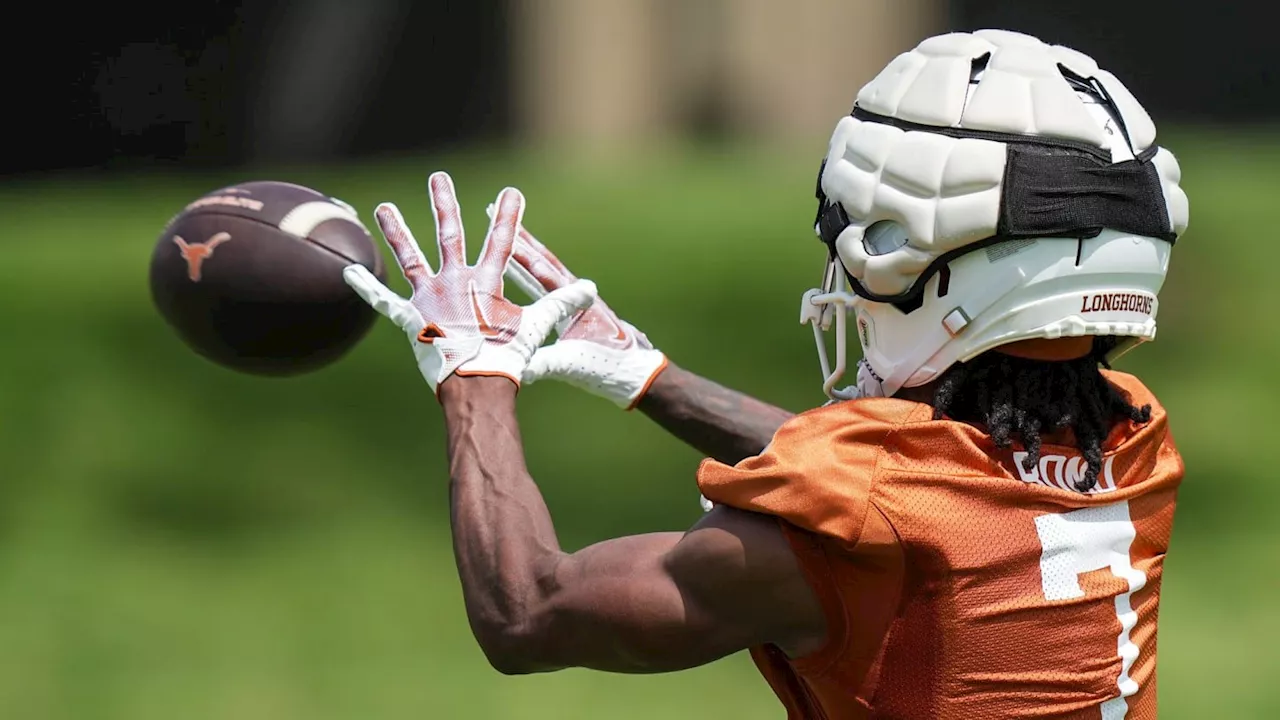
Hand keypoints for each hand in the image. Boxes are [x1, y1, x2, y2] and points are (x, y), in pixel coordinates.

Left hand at [343, 171, 597, 393]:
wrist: (475, 384)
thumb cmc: (508, 358)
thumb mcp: (537, 326)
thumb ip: (561, 303)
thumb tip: (591, 288)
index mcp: (487, 283)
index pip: (502, 241)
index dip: (509, 215)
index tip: (511, 191)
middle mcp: (455, 282)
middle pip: (449, 235)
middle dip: (445, 203)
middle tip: (439, 177)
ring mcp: (430, 299)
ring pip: (410, 257)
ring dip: (396, 231)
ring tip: (384, 206)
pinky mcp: (410, 320)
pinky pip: (384, 301)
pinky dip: (366, 287)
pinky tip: (347, 271)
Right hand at [502, 223, 666, 408]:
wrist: (638, 375)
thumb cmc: (611, 368)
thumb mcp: (573, 364)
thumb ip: (547, 360)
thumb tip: (517, 364)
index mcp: (578, 303)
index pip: (544, 274)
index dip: (523, 254)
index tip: (506, 231)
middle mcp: (577, 297)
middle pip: (543, 263)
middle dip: (521, 241)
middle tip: (498, 213)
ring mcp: (576, 304)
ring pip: (545, 273)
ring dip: (525, 254)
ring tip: (507, 234)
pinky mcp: (574, 315)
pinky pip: (547, 290)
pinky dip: (530, 276)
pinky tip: (521, 273)